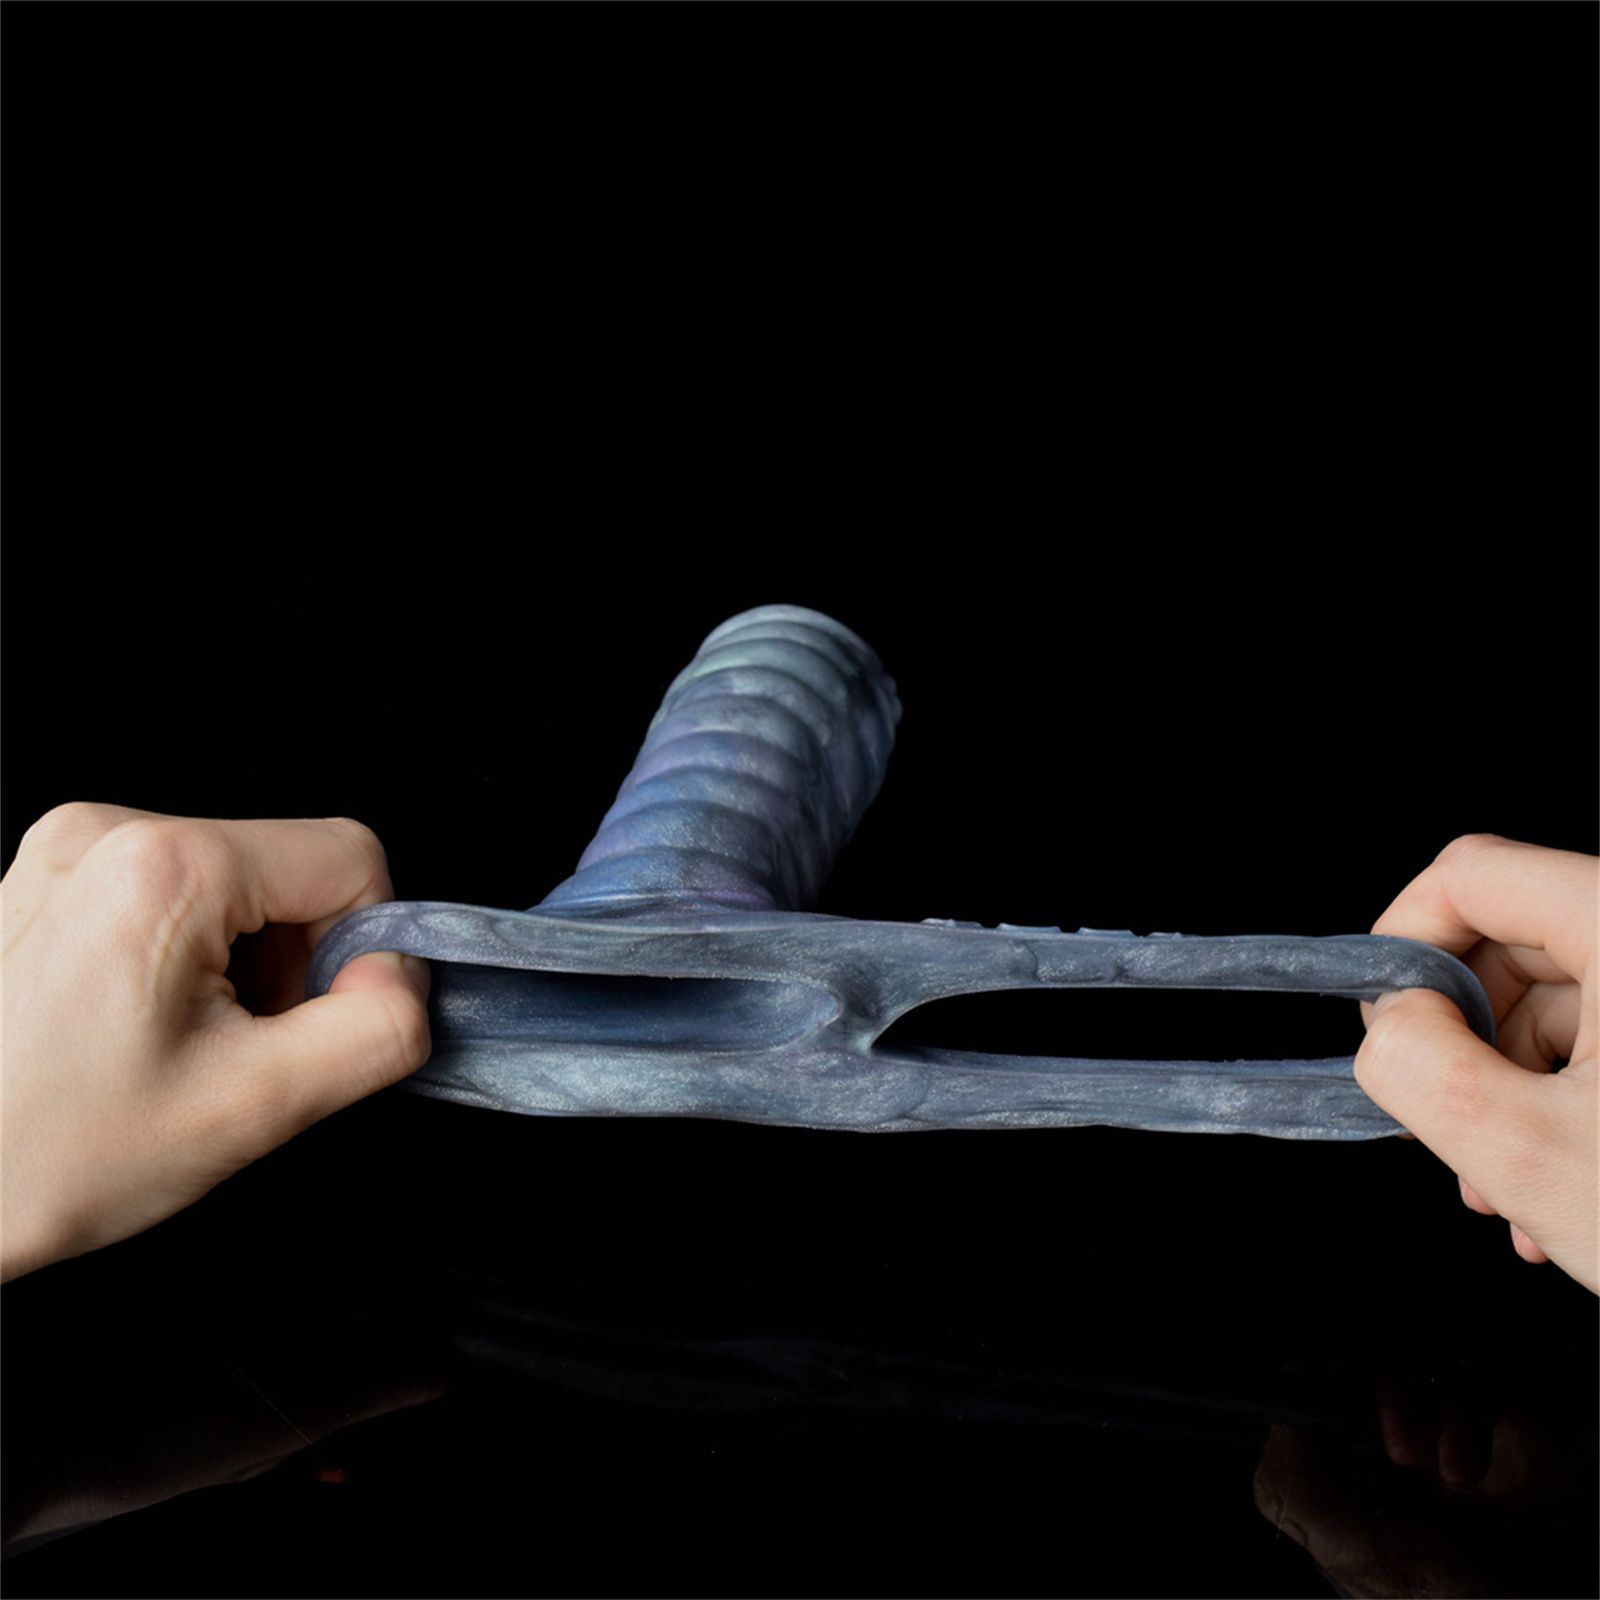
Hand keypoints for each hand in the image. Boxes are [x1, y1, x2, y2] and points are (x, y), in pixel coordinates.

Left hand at [0, 804, 431, 1281]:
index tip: (309, 1023)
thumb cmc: (46, 1157)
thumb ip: (375, 1031)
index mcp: (165, 868)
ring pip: (236, 882)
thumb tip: (405, 979)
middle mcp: (107, 832)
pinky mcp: (49, 876)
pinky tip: (139, 1024)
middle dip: (292, 961)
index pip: (351, 857)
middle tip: (236, 1049)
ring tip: (178, 1042)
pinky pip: (174, 890)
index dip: (363, 946)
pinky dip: (187, 954)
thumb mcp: (253, 1108)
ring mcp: (67, 849)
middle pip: (289, 868)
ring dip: (240, 961)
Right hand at [1354, 834, 1596, 1292]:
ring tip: (1506, 1188)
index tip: (1384, 1017)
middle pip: (1515, 940)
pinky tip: (1560, 1190)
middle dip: (1462, 1037)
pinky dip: (1568, 1101)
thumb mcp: (1524, 1152)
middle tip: (1444, 1126)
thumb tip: (1391, 1020)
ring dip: (1509, 1087)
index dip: (1406, 939)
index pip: (1474, 874)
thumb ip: (1418, 1066)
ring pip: (1563, 1000)